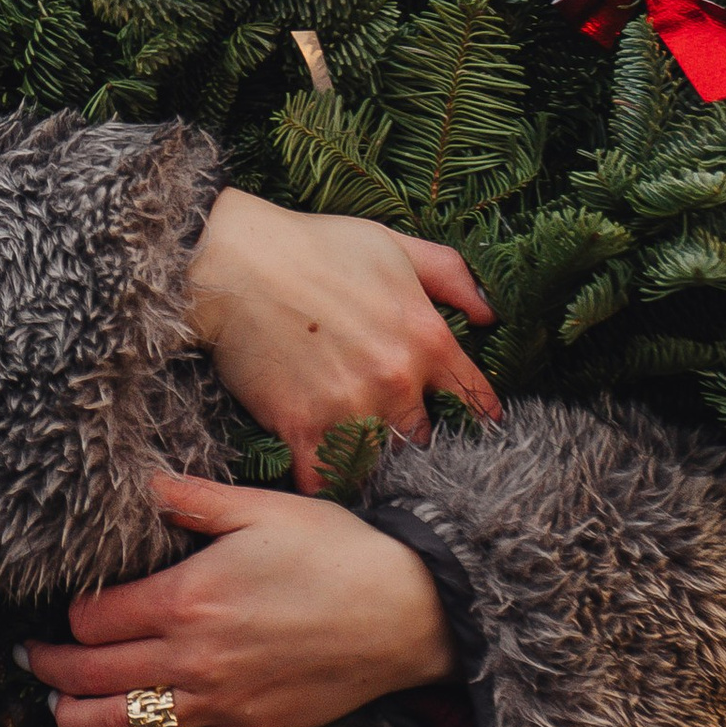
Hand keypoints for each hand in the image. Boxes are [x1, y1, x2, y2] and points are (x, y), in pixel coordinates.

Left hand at [26, 470, 456, 726]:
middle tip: (30, 661)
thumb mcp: (259, 508)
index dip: (67, 615)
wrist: (407, 613)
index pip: (92, 620)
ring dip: (78, 724)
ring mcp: (220, 704)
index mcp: (184, 599)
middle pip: (91, 679)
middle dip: (50, 671)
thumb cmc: (336, 551)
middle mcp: (191, 660)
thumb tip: (137, 483)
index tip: (59, 609)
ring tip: (59, 711)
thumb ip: (189, 499)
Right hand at [185, 186, 498, 490]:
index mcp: (426, 337)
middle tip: (394, 433)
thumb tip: (492, 314)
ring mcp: (350, 406)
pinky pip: (326, 478)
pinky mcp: (303, 427)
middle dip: (411, 435)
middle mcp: (396, 379)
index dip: (474, 414)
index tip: (469, 426)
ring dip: (370, 458)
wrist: (234, 261)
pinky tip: (321, 473)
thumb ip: (451, 276)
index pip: (474, 397)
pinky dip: (325, 481)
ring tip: (357, 453)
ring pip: (379, 459)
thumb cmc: (315, 246)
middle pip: (423, 437)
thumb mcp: (395, 245)